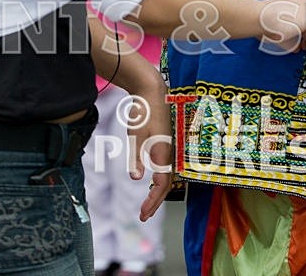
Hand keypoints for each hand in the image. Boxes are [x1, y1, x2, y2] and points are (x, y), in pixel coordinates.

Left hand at [122, 80, 172, 220]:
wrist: (152, 90)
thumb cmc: (144, 111)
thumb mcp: (135, 135)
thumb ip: (136, 157)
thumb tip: (137, 178)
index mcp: (163, 152)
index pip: (161, 184)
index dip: (153, 201)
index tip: (142, 214)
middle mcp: (170, 152)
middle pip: (167, 183)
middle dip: (156, 201)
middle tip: (144, 215)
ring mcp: (170, 147)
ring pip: (168, 175)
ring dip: (158, 191)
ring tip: (148, 203)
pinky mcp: (168, 142)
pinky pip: (167, 166)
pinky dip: (161, 179)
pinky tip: (153, 181)